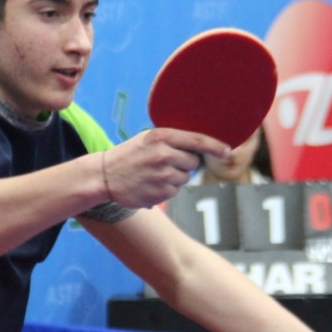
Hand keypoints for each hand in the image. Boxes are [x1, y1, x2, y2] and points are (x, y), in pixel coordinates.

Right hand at [102, 128, 229, 207]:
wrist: (104, 176)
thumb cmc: (128, 155)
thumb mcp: (147, 138)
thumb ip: (171, 140)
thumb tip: (201, 147)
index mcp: (161, 137)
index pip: (198, 140)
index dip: (216, 146)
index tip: (227, 150)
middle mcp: (164, 155)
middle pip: (193, 162)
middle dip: (184, 163)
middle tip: (164, 162)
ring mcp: (163, 176)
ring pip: (184, 178)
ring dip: (174, 177)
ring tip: (152, 174)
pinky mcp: (160, 194)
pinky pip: (174, 191)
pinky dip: (165, 189)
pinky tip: (148, 184)